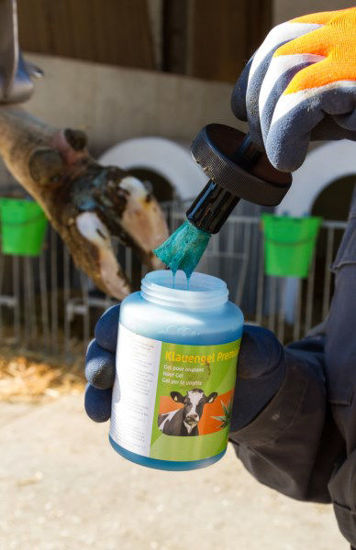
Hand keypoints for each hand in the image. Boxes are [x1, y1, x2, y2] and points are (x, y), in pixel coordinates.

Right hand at [84, 307, 287, 429]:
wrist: (257, 401)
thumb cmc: (253, 363)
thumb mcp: (260, 352)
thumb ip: (256, 348)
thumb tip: (246, 350)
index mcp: (172, 323)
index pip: (134, 316)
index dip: (112, 322)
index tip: (107, 335)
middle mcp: (153, 347)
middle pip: (114, 348)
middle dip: (99, 361)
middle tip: (104, 377)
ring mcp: (150, 377)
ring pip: (112, 380)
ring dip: (96, 394)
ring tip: (100, 413)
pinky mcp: (151, 405)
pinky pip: (123, 409)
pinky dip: (111, 416)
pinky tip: (109, 428)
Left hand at [232, 7, 355, 171]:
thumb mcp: (347, 103)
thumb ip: (312, 105)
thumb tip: (265, 128)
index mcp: (341, 35)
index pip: (279, 43)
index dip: (253, 80)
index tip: (247, 112)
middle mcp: (348, 35)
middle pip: (276, 56)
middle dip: (259, 106)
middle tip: (270, 144)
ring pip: (285, 74)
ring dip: (272, 125)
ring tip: (285, 155)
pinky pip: (303, 101)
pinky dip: (284, 136)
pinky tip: (290, 159)